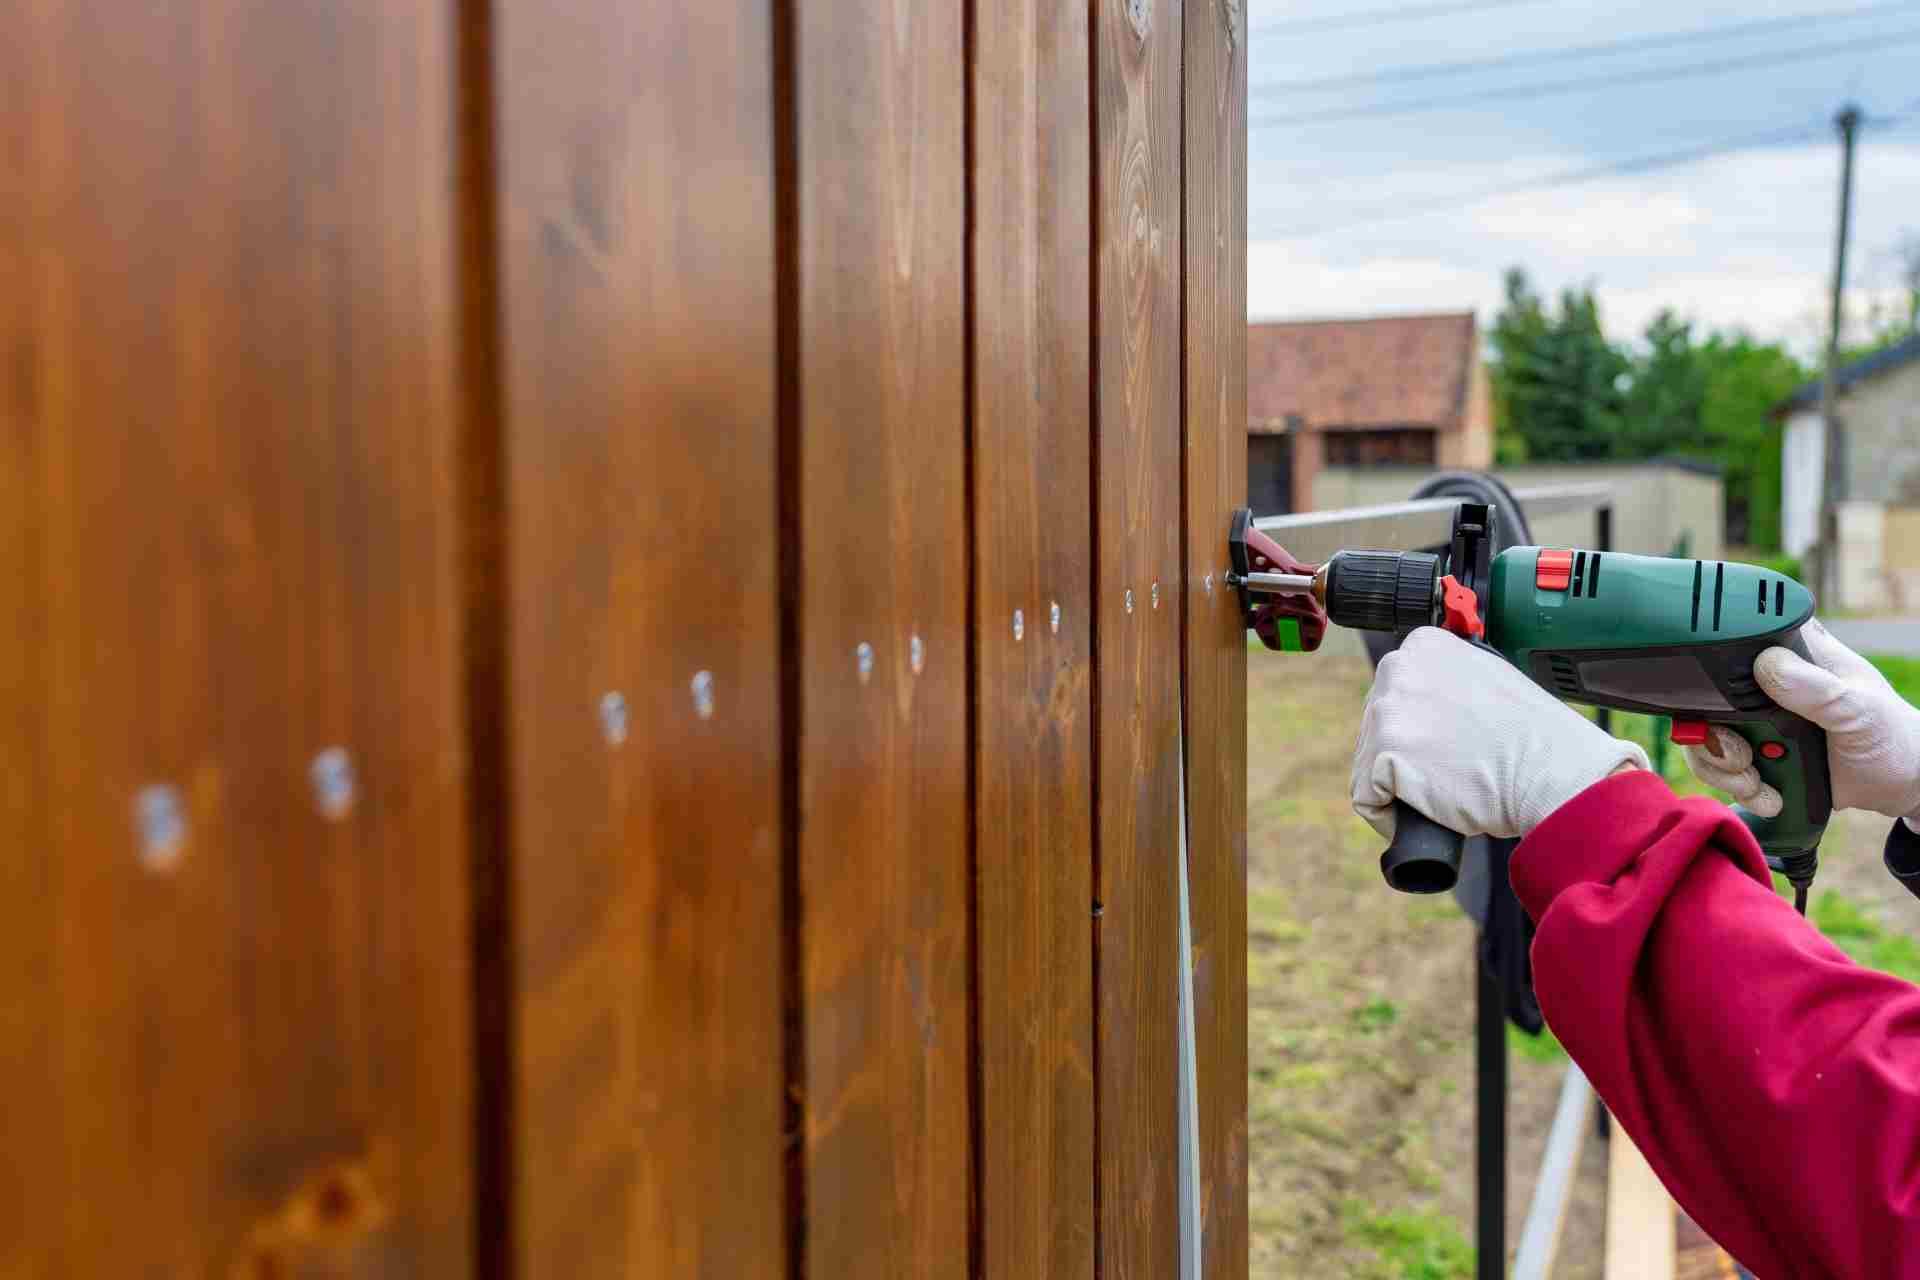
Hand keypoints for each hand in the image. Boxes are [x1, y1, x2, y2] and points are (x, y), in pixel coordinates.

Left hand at [1352, 628, 1649, 839]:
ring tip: (1441, 796)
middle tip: (1446, 776)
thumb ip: (1449, 681)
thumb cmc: (1534, 737)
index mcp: (1424, 645)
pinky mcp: (1385, 752)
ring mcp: (1389, 710)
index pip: (1394, 696)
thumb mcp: (1488, 681)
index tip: (1440, 750)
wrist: (1553, 771)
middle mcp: (1399, 668)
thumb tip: (1429, 704)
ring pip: (1367, 764)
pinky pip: (1368, 798)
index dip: (1414, 732)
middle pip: (1376, 729)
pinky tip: (1426, 815)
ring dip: (1396, 789)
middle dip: (1402, 758)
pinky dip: (1390, 816)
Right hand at [1682, 619, 1919, 829]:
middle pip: (1704, 699)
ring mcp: (1756, 720)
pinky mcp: (1754, 752)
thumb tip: (1766, 665)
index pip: (1732, 643)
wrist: (1897, 783)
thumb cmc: (1890, 735)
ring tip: (1757, 784)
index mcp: (1794, 653)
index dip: (1712, 672)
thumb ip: (1815, 689)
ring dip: (1724, 771)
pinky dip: (1736, 788)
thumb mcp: (1858, 708)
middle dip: (1714, 740)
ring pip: (1704, 739)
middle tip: (1743, 759)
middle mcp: (1766, 682)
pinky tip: (1769, 796)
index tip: (1723, 707)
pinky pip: (1719, 768)